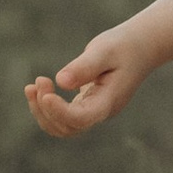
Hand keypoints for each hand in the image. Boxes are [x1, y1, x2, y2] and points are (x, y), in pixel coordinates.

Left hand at [26, 22, 149, 139]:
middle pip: (67, 128)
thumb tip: (61, 81)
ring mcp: (94, 111)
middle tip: (39, 81)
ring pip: (62, 127)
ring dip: (42, 111)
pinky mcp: (87, 104)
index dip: (60, 111)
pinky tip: (37, 89)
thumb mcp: (105, 50)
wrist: (141, 45)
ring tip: (31, 87)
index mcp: (109, 101)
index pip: (81, 119)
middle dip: (46, 110)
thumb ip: (84, 66)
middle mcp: (101, 112)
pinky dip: (46, 106)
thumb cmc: (124, 45)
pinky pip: (63, 116)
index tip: (46, 93)